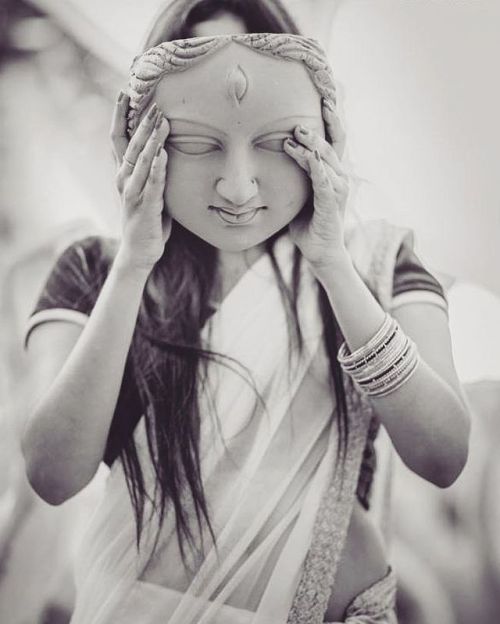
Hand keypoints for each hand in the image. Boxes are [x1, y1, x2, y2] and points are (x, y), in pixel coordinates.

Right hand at [110, 91, 170, 271]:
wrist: (139, 252)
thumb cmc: (148, 219)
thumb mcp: (148, 190)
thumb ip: (152, 171)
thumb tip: (166, 149)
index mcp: (123, 173)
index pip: (118, 138)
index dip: (121, 115)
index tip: (126, 92)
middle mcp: (124, 180)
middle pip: (129, 144)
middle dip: (141, 122)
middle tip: (152, 100)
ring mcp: (133, 194)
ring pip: (140, 161)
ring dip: (151, 140)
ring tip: (162, 120)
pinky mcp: (145, 208)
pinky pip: (152, 185)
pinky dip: (158, 169)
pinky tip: (164, 154)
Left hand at [283, 98, 348, 270]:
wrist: (321, 252)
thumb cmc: (308, 225)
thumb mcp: (297, 196)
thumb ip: (291, 178)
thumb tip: (267, 162)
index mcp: (332, 174)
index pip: (334, 140)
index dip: (330, 119)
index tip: (322, 98)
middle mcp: (340, 177)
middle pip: (333, 143)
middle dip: (320, 125)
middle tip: (306, 107)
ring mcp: (338, 189)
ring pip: (326, 158)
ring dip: (312, 143)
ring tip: (297, 130)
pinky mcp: (332, 202)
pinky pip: (323, 179)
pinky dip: (314, 165)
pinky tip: (305, 153)